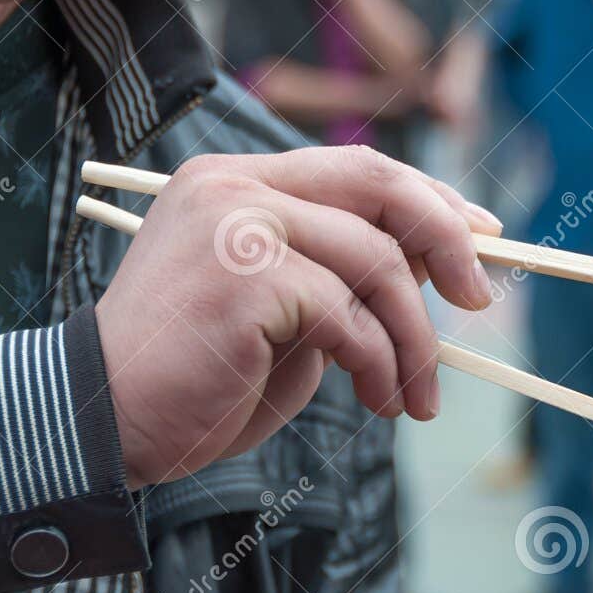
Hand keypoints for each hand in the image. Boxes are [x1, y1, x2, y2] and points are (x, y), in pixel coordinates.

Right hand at [94, 147, 502, 487]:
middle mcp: (236, 186)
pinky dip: (379, 364)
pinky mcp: (243, 274)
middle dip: (448, 241)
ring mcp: (237, 223)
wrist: (109, 424)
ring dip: (414, 340)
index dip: (434, 201)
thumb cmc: (202, 379)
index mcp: (242, 183)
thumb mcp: (291, 316)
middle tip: (480, 300)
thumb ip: (347, 277)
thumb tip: (441, 261)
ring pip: (376, 263)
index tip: (484, 237)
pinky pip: (349, 316)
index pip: (362, 168)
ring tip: (416, 397)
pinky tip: (378, 400)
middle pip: (379, 184)